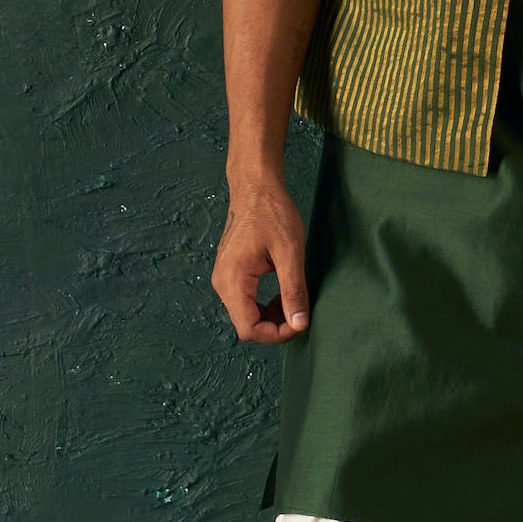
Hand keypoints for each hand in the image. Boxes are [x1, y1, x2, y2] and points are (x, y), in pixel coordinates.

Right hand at [212, 180, 310, 344]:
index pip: (249, 329)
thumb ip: (293, 291)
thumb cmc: (271, 212)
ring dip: (271, 316)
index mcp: (232, 280)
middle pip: (246, 326)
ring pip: (246, 315)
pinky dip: (264, 304)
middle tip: (300, 312)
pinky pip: (245, 301)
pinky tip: (281, 292)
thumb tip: (299, 323)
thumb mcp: (289, 253)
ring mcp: (224, 278)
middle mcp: (222, 283)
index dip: (276, 334)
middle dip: (275, 326)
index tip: (300, 323)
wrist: (255, 186)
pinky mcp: (230, 273)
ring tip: (292, 301)